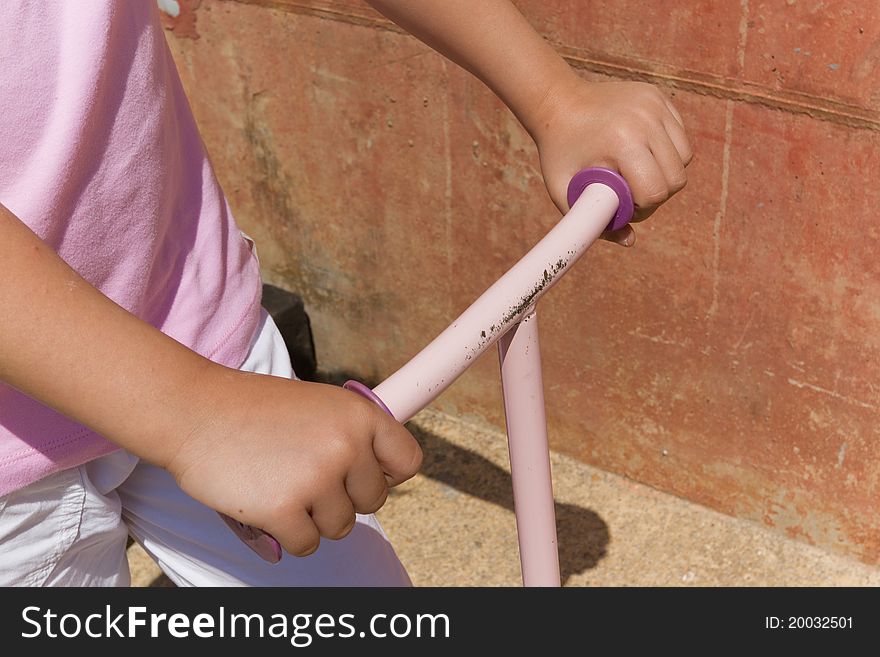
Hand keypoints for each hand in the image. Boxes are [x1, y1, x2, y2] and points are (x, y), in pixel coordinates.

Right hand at [166, 369, 421, 555]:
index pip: (408, 461)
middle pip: (373, 501)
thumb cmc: (254, 410)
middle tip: (305, 477)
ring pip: (340, 527)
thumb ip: (350, 434)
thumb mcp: (318, 405)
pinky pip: (307, 545)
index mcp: (359, 415)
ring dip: (312, 516)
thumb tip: (382, 474)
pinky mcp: (285, 510)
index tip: (363, 475)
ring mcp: (317, 479)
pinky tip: (266, 503)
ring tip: (280, 484)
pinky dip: (286, 534)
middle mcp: (347, 446)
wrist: (195, 411)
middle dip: (343, 498)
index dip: (387, 474)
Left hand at [532, 77, 692, 246]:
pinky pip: (680, 136)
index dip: (642, 209)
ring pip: (684, 157)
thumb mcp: (563, 190)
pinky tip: (644, 153)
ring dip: (667, 173)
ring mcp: (655, 104)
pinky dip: (668, 150)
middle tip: (633, 194)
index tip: (624, 206)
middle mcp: (645, 119)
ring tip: (640, 174)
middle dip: (658, 194)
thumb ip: (593, 221)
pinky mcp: (659, 97)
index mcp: (622, 141)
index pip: (655, 191)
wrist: (557, 102)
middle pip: (676, 178)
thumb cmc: (558, 152)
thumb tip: (630, 242)